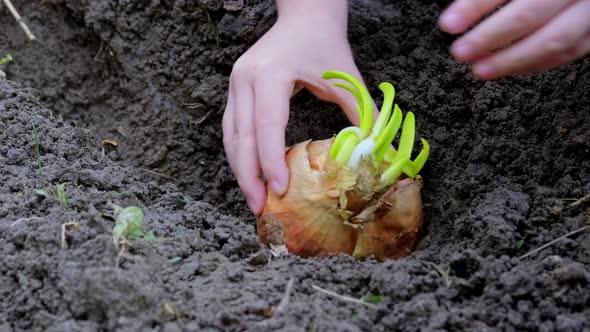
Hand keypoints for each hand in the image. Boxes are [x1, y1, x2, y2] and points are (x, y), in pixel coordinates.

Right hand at [222, 0, 364, 215]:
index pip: (267, 125)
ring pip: (230, 136)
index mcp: (271, 74)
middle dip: (248, 175)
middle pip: (240, 136)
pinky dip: (240, 154)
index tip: (279, 190)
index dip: (271, 160)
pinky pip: (232, 129)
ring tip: (253, 199)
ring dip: (240, 170)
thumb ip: (359, 113)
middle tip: (259, 207)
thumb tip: (370, 153)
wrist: (304, 15)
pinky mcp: (235, 89)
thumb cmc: (325, 43)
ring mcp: (235, 84)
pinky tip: (250, 175)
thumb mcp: (346, 76)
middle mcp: (245, 79)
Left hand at [439, 0, 589, 79]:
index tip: (448, 24)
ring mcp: (589, 10)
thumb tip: (459, 11)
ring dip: (511, 60)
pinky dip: (533, 64)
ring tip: (478, 70)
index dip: (474, 6)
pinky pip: (568, 52)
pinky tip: (506, 68)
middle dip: (490, 37)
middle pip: (529, 14)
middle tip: (460, 52)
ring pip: (553, 40)